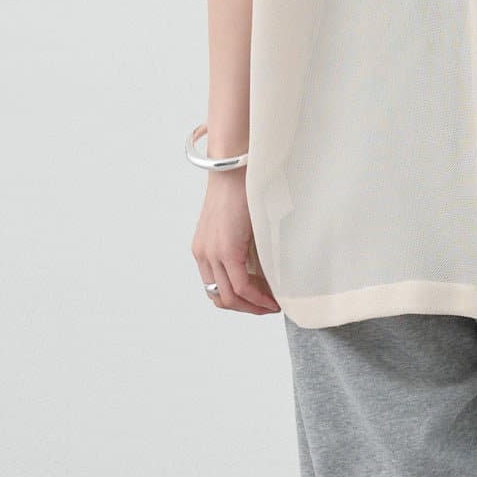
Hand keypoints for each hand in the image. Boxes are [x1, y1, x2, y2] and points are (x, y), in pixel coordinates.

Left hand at [192, 172, 279, 313]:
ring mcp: (212, 253)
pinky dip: (257, 297)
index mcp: (203, 249)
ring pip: (230, 297)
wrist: (234, 168)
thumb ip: (244, 249)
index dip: (238, 302)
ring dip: (253, 306)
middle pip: (221, 298)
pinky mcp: (226, 250)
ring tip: (273, 305)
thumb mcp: (240, 227)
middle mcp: (203, 254)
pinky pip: (241, 285)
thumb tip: (264, 269)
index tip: (259, 302)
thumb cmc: (241, 190)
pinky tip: (272, 298)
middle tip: (268, 307)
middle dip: (246, 308)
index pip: (216, 289)